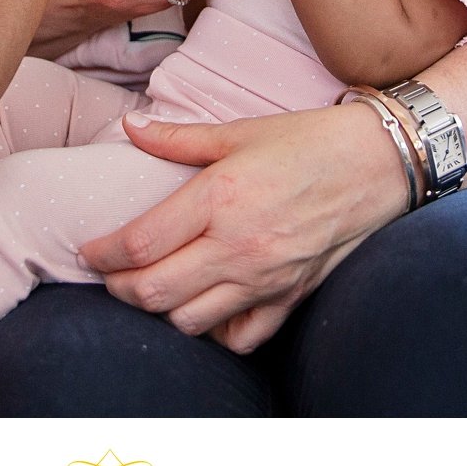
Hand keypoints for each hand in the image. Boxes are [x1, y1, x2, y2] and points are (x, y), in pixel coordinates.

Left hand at [78, 105, 404, 352]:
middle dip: (119, 289)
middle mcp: (238, 245)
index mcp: (219, 198)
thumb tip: (130, 128)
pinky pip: (240, 337)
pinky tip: (204, 309)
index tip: (88, 252)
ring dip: (160, 311)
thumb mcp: (240, 131)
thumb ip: (178, 138)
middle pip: (154, 292)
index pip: (139, 244)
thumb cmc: (309, 141)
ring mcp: (265, 278)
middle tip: (109, 276)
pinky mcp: (289, 297)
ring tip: (151, 289)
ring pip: (190, 321)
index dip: (102, 255)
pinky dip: (214, 332)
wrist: (379, 163)